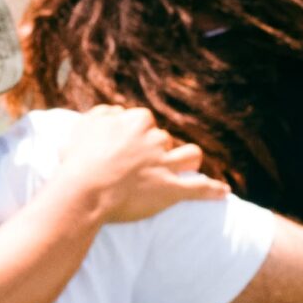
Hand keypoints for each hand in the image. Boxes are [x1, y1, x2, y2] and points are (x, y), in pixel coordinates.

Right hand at [55, 105, 223, 223]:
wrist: (85, 191)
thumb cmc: (79, 160)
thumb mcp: (84, 125)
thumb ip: (104, 113)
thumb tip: (119, 111)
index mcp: (137, 121)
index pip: (144, 121)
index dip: (136, 134)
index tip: (125, 146)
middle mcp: (155, 139)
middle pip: (164, 139)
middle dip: (156, 150)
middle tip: (137, 167)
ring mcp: (165, 164)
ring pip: (190, 155)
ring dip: (187, 160)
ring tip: (184, 167)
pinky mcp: (171, 189)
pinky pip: (199, 188)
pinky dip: (212, 190)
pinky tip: (223, 192)